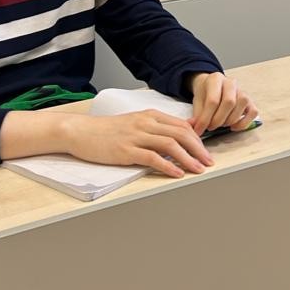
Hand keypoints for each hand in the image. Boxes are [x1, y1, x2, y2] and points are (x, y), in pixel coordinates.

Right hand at [59, 110, 212, 178]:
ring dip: (188, 158)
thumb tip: (176, 137)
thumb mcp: (135, 123)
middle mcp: (146, 123)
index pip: (181, 126)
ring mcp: (136, 136)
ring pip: (170, 145)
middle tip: (209, 162)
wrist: (81, 131)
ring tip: (198, 169)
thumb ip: (155, 128)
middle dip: (198, 149)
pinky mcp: (126, 150)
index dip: (197, 139)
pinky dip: (167, 166)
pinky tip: (177, 174)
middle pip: (181, 134)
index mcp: (150, 115)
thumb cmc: (107, 130)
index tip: (205, 151)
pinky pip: (152, 157)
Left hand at [189, 72, 258, 135]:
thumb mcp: (197, 101)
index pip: (213, 100)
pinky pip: (253, 111)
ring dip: (230, 120)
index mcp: (215, 79)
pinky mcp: (249, 101)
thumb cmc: (205, 94)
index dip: (205, 118)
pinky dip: (244, 122)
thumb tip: (195, 127)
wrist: (212, 86)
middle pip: (229, 102)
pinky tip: (233, 127)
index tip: (199, 129)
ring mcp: (242, 91)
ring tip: (220, 125)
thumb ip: (197, 114)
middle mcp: (231, 82)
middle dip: (218, 119)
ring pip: (242, 104)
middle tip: (210, 127)